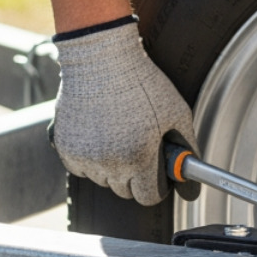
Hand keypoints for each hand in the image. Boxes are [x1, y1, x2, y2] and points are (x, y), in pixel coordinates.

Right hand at [52, 19, 197, 204]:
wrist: (100, 58)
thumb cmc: (140, 82)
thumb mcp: (175, 112)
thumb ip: (186, 147)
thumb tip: (190, 179)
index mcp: (139, 158)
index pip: (148, 197)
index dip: (156, 186)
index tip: (156, 173)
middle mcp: (110, 163)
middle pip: (125, 191)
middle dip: (134, 175)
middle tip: (137, 146)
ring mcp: (85, 157)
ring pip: (103, 180)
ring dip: (111, 167)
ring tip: (117, 134)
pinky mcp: (65, 148)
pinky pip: (81, 168)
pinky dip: (89, 158)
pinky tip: (98, 134)